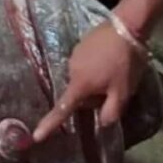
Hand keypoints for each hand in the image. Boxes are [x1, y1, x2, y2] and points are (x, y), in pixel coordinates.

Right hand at [33, 22, 147, 142]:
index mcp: (80, 84)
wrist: (125, 27)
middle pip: (77, 92)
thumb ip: (111, 111)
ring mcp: (73, 57)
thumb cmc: (124, 62)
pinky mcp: (79, 46)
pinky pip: (83, 65)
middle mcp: (71, 71)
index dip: (49, 124)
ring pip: (81, 78)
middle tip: (114, 87)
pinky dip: (95, 67)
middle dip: (92, 95)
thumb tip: (102, 124)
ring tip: (115, 71)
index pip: (62, 108)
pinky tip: (110, 60)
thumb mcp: (123, 91)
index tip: (36, 135)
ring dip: (95, 80)